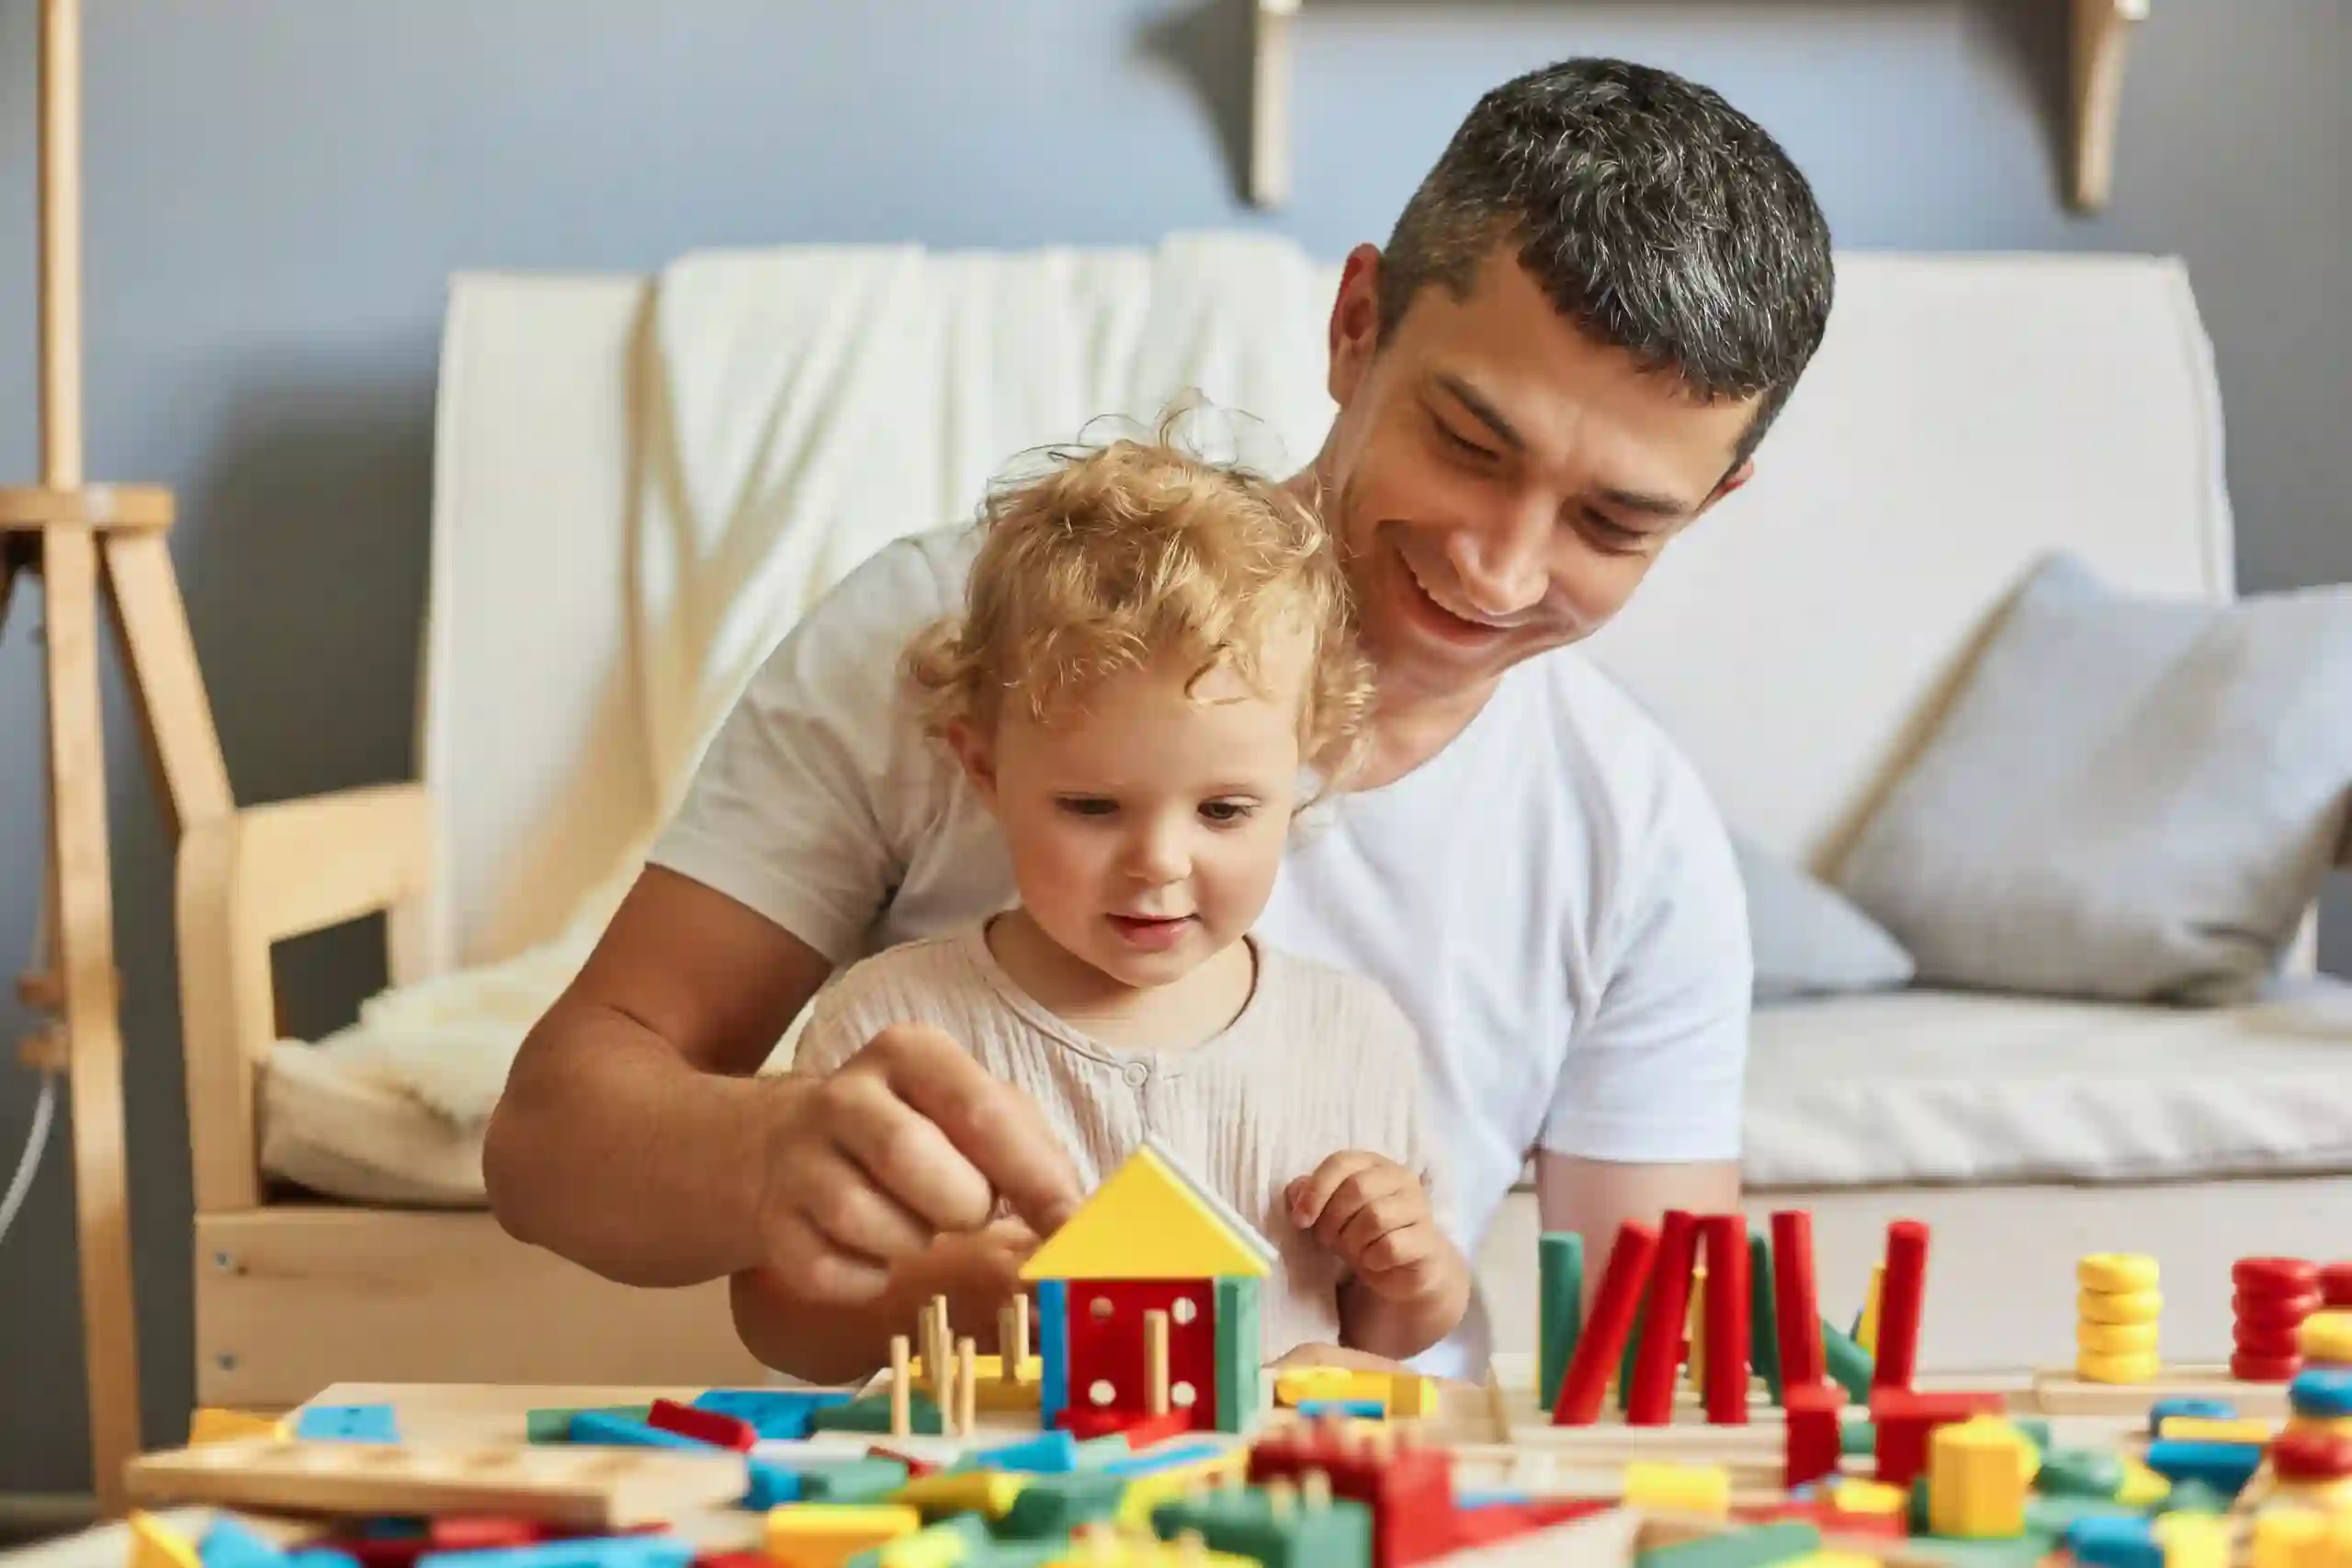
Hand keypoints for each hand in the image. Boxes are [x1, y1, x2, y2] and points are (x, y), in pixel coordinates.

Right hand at [754, 1023, 1083, 1305]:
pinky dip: (868, 1277)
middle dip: (961, 1206)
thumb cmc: (914, 1130)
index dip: (1035, 1180)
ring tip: (912, 1220)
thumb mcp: (974, 1112)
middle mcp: (845, 1094)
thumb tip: (1080, 1221)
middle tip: (965, 1209)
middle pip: (915, 1162)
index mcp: (910, 1053)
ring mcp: (797, 1158)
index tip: (1072, 1227)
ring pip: (870, 1224)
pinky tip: (869, 1249)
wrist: (785, 1146)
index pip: (981, 1113)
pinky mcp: (771, 1223)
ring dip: (910, 1242)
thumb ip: (1034, 1154)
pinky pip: (833, 1274)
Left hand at [1286, 1152, 1463, 1305]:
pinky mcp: (1427, 1241)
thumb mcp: (1331, 1213)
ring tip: (1353, 1251)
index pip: (1340, 1162)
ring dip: (1352, 1242)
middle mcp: (1401, 1179)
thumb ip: (1310, 1195)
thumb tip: (1296, 1193)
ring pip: (1375, 1218)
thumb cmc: (1362, 1233)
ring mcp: (1419, 1208)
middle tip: (1329, 1241)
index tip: (1300, 1220)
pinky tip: (1372, 1261)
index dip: (1316, 1190)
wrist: (1404, 1267)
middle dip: (1333, 1220)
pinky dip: (1372, 1259)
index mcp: (1374, 1164)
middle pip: (1357, 1188)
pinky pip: (1390, 1247)